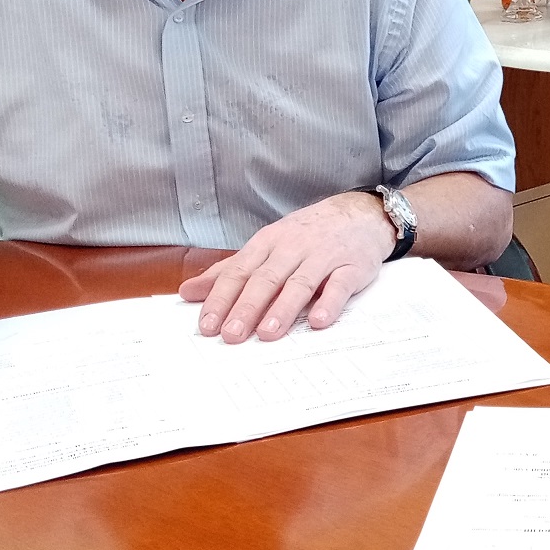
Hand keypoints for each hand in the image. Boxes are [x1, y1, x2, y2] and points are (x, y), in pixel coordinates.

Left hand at [178, 191, 393, 342]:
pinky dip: (330, 302)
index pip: (240, 272)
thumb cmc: (308, 235)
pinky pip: (341, 285)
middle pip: (267, 278)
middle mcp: (294, 247)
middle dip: (247, 307)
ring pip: (301, 282)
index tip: (207, 325)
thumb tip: (188, 292)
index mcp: (268, 242)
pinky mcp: (353, 266)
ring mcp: (325, 256)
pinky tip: (319, 320)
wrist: (362, 213)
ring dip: (283, 308)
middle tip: (231, 335)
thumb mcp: (266, 246)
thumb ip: (229, 271)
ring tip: (268, 333)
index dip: (222, 298)